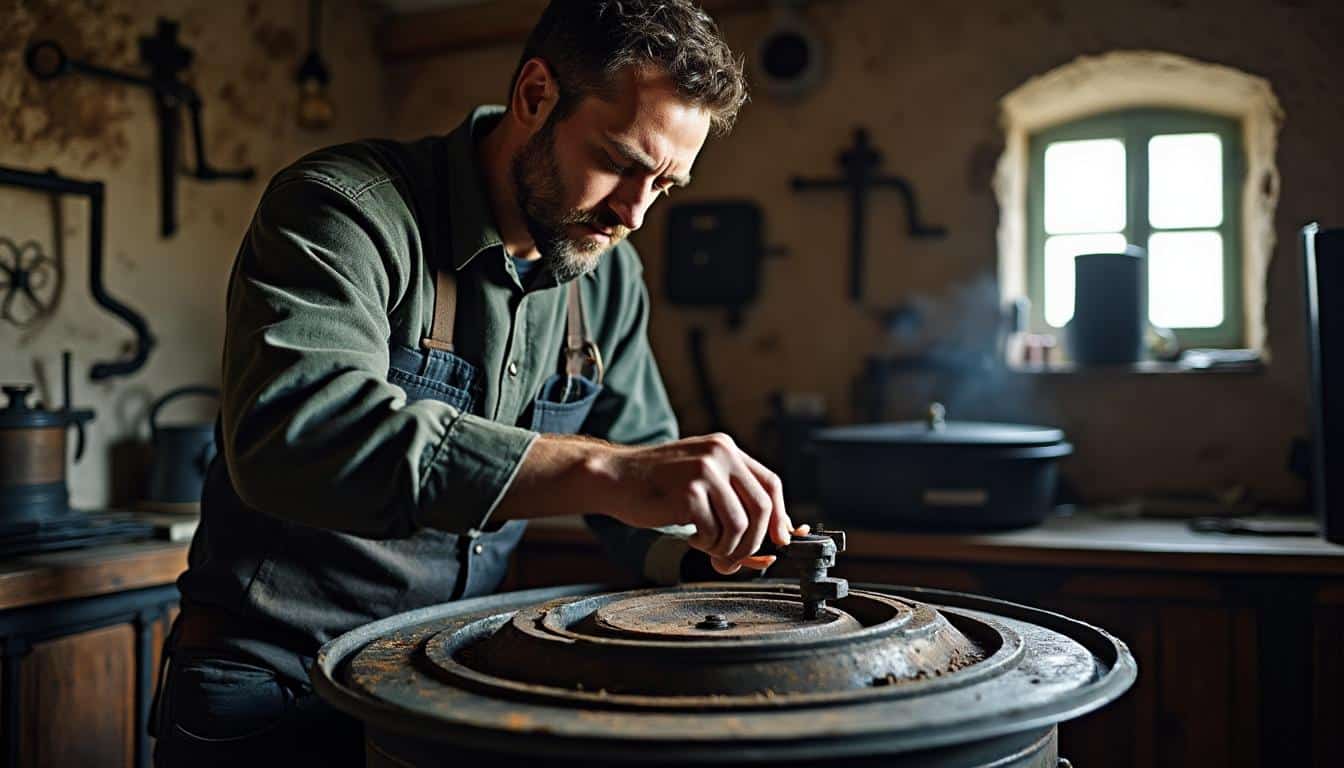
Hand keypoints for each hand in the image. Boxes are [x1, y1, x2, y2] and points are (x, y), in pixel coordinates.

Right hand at [599, 433, 791, 574]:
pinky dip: (704, 544)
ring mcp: (704, 470)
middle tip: (734, 559)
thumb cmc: (655, 486)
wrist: (612, 478)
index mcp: (726, 448)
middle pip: (762, 507)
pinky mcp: (688, 491)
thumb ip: (732, 504)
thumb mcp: (700, 484)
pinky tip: (688, 536)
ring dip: (726, 548)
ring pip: (739, 525)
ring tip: (705, 546)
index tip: (778, 541)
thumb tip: (771, 547)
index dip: (779, 517)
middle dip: (752, 542)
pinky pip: (713, 532)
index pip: (770, 484)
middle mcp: (720, 454)